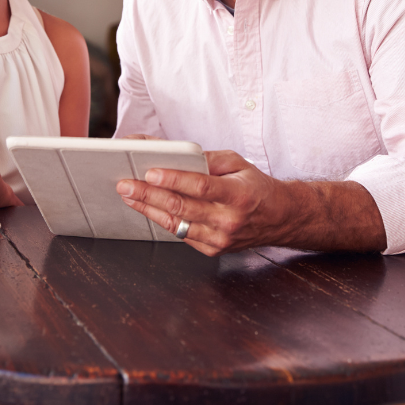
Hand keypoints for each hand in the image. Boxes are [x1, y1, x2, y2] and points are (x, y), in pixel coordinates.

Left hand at [116, 150, 290, 256]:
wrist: (279, 218)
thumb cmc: (256, 187)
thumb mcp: (238, 164)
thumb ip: (208, 159)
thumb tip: (175, 154)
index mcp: (238, 195)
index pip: (200, 186)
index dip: (173, 179)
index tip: (150, 171)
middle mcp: (229, 220)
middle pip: (182, 207)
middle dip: (149, 194)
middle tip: (125, 184)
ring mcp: (220, 239)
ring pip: (176, 224)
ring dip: (148, 209)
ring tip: (129, 195)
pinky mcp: (213, 250)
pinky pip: (181, 235)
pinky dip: (162, 221)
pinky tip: (147, 209)